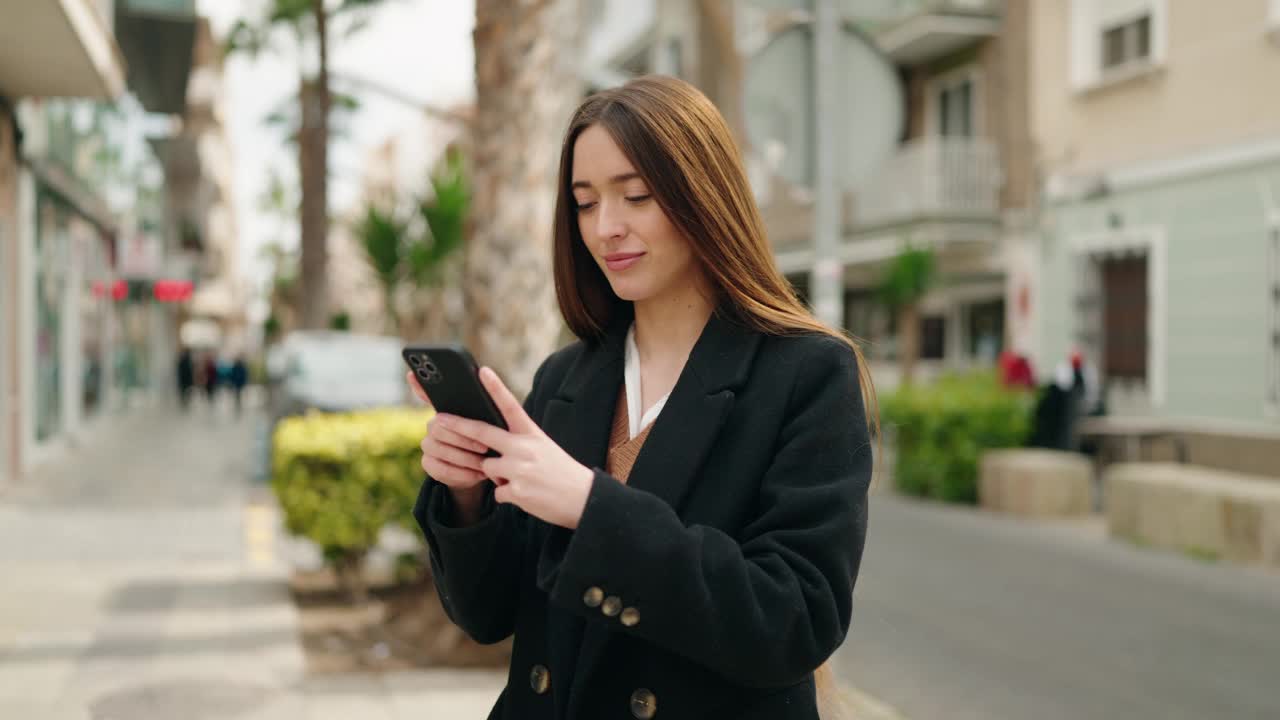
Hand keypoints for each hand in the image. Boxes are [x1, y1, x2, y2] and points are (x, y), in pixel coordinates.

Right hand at [408, 371, 490, 494]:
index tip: (413, 373)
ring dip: (464, 457)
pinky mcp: (429, 463)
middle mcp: (434, 423)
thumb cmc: (495, 442)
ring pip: (438, 448)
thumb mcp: (498, 425)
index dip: (419, 384)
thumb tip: (487, 378)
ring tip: (484, 463)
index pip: (428, 393)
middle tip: (485, 447)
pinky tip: (476, 474)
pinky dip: (460, 473)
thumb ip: (492, 407)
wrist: (487, 470)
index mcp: (450, 410)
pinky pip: (438, 468)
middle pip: (438, 426)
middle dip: (463, 438)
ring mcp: (428, 443)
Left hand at [434, 367, 594, 528]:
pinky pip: (497, 492)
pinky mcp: (517, 491)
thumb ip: (518, 445)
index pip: (511, 406)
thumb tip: (490, 455)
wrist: (583, 498)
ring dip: (497, 476)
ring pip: (487, 468)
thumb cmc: (561, 472)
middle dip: (458, 427)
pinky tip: (527, 495)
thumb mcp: (543, 448)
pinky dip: (508, 496)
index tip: (482, 371)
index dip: (495, 387)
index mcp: (532, 433)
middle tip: (439, 420)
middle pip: (482, 433)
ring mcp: (519, 469)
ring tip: (522, 480)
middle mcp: (524, 447)